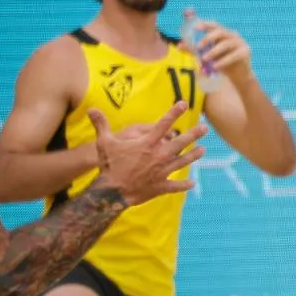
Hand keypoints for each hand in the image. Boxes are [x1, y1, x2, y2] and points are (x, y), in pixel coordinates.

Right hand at [89, 102, 207, 206]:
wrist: (112, 192)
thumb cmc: (109, 166)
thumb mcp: (104, 143)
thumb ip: (101, 125)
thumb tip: (91, 108)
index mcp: (148, 143)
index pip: (164, 124)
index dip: (174, 112)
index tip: (184, 103)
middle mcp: (159, 155)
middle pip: (180, 142)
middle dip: (194, 134)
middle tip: (204, 128)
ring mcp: (162, 171)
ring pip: (183, 161)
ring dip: (194, 155)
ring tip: (203, 150)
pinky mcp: (161, 186)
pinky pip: (176, 185)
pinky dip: (184, 185)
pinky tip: (192, 183)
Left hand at [187, 20, 254, 87]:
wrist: (238, 76)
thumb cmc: (222, 62)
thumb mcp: (207, 55)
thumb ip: (195, 50)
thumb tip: (180, 45)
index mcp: (223, 33)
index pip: (214, 25)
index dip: (205, 24)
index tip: (195, 28)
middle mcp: (233, 35)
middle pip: (220, 31)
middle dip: (208, 38)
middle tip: (198, 47)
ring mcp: (241, 43)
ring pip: (226, 43)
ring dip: (214, 51)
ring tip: (204, 59)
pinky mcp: (246, 52)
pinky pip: (234, 55)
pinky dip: (223, 61)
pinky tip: (216, 67)